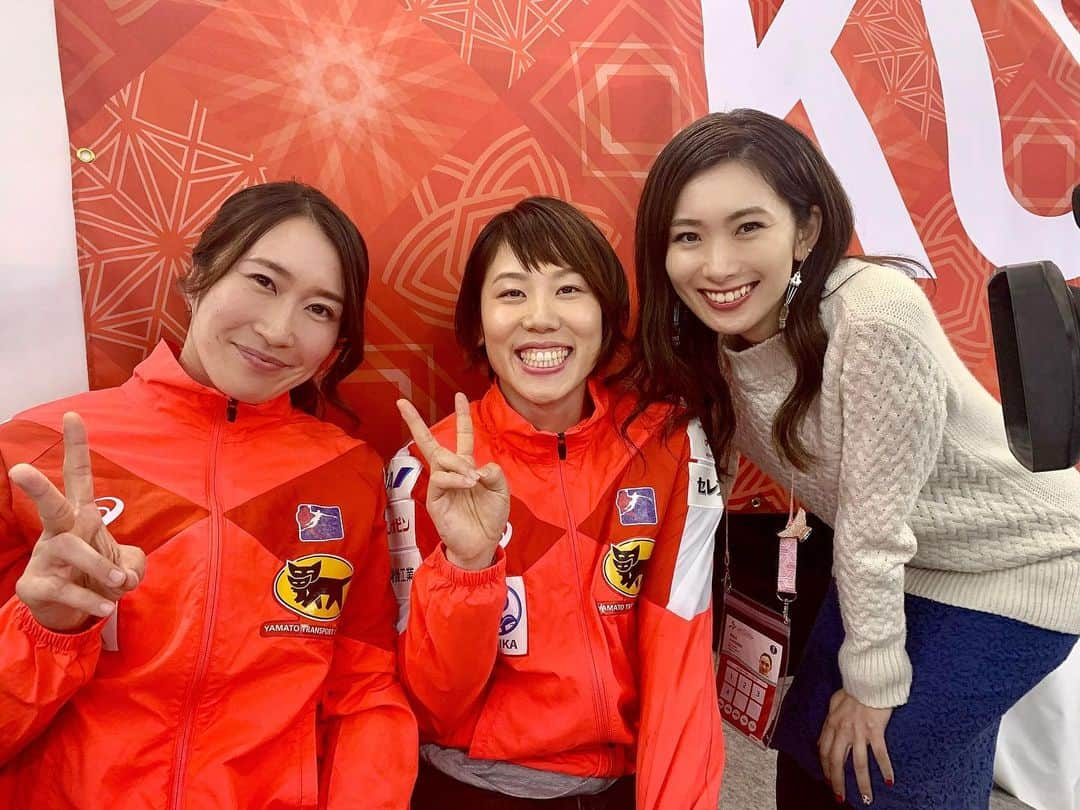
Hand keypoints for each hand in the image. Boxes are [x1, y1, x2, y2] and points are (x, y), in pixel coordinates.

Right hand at [10, 412, 145, 631]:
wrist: (69, 613)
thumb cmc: (95, 574)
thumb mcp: (123, 565)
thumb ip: (134, 563)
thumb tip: (128, 573)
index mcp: (80, 517)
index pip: (79, 476)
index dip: (76, 446)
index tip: (73, 415)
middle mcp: (59, 532)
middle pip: (50, 504)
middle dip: (37, 486)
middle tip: (19, 468)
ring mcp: (44, 557)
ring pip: (68, 549)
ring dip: (98, 566)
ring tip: (118, 583)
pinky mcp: (35, 586)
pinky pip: (63, 589)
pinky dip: (90, 599)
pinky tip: (107, 606)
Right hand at [396, 394, 508, 570]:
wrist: (481, 544)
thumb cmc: (490, 518)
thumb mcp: (501, 491)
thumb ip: (495, 473)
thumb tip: (477, 466)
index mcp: (467, 467)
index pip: (463, 436)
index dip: (461, 417)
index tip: (459, 396)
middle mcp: (450, 472)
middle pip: (430, 442)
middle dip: (415, 422)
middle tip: (401, 403)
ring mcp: (440, 484)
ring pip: (440, 459)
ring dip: (458, 465)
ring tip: (473, 481)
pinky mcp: (434, 498)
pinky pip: (440, 478)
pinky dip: (455, 478)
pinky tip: (467, 484)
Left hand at [817, 688, 894, 804]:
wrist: (868, 677)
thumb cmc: (853, 688)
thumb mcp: (833, 703)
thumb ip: (828, 723)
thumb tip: (820, 742)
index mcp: (832, 723)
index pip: (824, 751)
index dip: (825, 768)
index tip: (828, 781)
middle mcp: (843, 730)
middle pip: (838, 762)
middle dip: (838, 782)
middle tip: (841, 797)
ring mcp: (859, 731)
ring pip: (859, 763)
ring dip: (863, 783)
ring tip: (867, 799)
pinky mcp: (875, 730)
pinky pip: (880, 754)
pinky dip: (885, 768)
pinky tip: (888, 781)